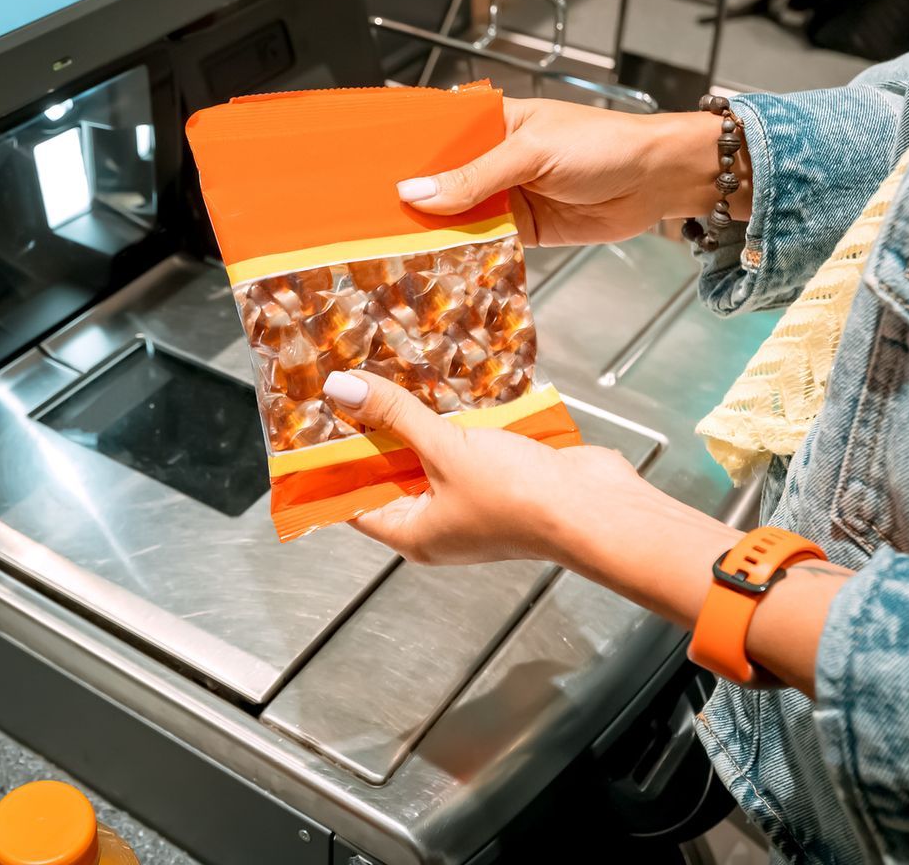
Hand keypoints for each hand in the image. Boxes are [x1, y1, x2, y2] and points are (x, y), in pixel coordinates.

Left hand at [327, 368, 648, 565]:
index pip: (354, 501)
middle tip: (351, 386)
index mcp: (414, 533)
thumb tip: (343, 388)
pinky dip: (454, 420)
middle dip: (375, 433)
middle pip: (390, 473)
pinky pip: (464, 445)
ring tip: (389, 377)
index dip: (332, 464)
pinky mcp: (500, 476)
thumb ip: (395, 416)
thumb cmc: (519, 499)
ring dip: (417, 421)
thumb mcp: (445, 450)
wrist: (594, 507)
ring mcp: (472, 501)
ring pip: (430, 454)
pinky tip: (443, 387)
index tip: (314, 426)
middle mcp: (439, 522)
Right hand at [392, 98, 744, 246]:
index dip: (399, 152)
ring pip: (457, 216)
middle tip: (363, 219)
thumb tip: (417, 194)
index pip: (433, 134)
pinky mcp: (521, 230)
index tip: (360, 170)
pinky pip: (483, 244)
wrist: (658, 180)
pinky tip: (434, 265)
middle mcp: (491, 159)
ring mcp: (505, 196)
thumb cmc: (603, 145)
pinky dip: (463, 255)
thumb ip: (476, 177)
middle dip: (408, 200)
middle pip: (438, 181)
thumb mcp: (532, 152)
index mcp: (490, 122)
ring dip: (432, 232)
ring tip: (386, 247)